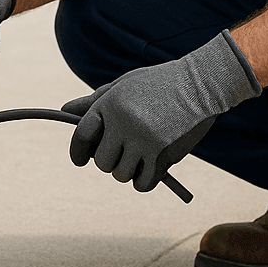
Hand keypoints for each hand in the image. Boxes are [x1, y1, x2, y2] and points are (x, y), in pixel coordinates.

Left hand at [62, 32, 259, 191]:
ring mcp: (142, 139)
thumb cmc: (161, 83)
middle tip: (122, 155)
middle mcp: (122, 123)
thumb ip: (96, 101)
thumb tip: (65, 110)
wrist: (202, 83)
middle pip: (101, 162)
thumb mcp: (125, 85)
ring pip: (121, 174)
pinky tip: (151, 170)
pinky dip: (145, 182)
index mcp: (110, 103)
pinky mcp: (162, 153)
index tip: (80, 160)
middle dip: (108, 162)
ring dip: (129, 171)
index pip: (82, 135)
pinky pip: (143, 183)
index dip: (77, 151)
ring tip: (141, 157)